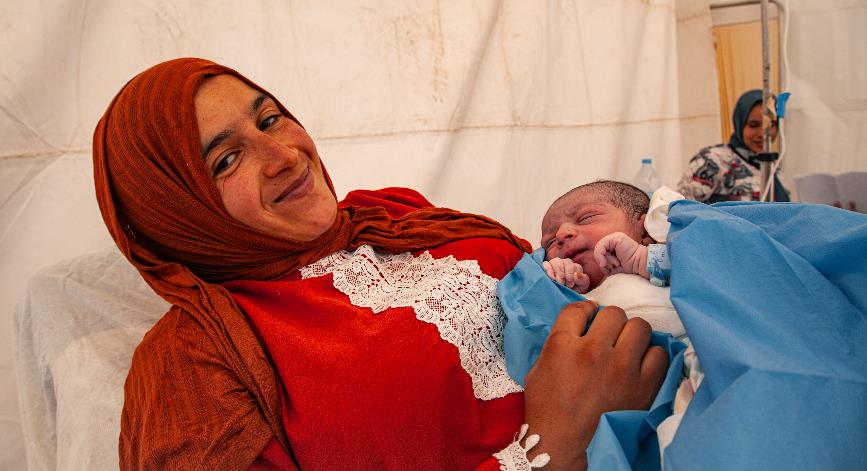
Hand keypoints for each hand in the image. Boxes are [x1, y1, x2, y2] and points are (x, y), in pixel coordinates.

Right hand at [522, 301, 667, 469]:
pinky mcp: (643, 386)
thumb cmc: (548, 410)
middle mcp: (592, 350)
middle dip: (610, 322)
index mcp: (562, 345)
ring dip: (632, 335)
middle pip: (613, 313)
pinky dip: (651, 356)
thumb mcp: (539, 369)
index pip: (578, 308)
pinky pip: (659, 353)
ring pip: (639, 326)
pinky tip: (640, 365)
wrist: (564, 447)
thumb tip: (581, 323)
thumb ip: (558, 341)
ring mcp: (620, 368)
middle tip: (608, 336)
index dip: (585, 311)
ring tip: (627, 348)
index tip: (589, 318)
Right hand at [543, 258, 590, 292]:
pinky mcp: (547, 266)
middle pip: (566, 262)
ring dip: (557, 271)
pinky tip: (551, 277)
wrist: (564, 293)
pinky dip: (548, 269)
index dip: (572, 274)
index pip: (574, 266)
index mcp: (575, 267)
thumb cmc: (574, 288)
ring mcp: (556, 263)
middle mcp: (566, 263)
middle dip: (564, 273)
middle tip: (563, 283)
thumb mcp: (581, 286)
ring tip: (557, 281)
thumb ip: (582, 280)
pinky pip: (546, 264)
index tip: (570, 284)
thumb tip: (576, 274)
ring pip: (556, 262)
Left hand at [593, 232, 648, 278]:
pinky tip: (615, 261)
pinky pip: (602, 246)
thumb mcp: (612, 265)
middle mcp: (612, 240)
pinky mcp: (616, 238)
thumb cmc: (629, 267)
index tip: (607, 269)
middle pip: (597, 251)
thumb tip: (598, 263)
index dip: (600, 262)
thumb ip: (603, 261)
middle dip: (603, 262)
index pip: (598, 253)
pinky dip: (604, 256)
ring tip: (618, 263)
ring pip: (599, 249)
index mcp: (611, 245)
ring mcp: (614, 237)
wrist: (640, 264)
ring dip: (607, 260)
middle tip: (614, 266)